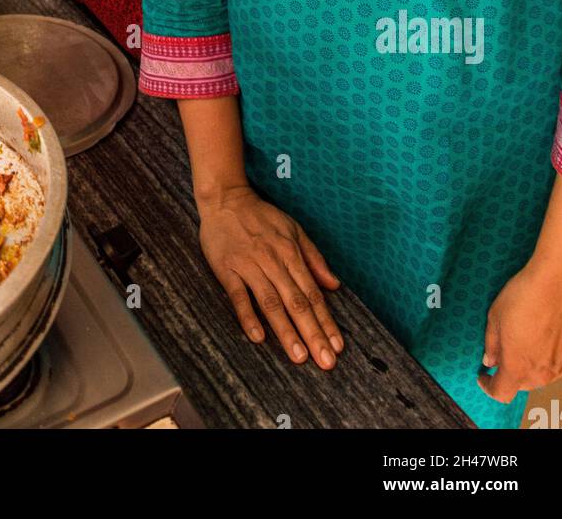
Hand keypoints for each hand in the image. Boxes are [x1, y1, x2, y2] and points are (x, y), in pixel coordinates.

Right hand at [198, 185, 344, 367]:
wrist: (225, 199)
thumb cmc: (262, 217)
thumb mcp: (294, 230)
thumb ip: (314, 258)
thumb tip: (334, 285)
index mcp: (291, 252)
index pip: (312, 293)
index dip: (326, 321)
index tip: (337, 346)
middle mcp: (273, 260)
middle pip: (296, 302)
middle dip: (312, 333)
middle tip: (325, 362)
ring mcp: (249, 265)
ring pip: (271, 302)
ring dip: (286, 330)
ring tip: (299, 356)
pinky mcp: (227, 268)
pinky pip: (238, 295)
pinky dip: (248, 316)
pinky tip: (257, 337)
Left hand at [478, 258, 561, 403]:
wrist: (554, 283)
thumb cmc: (522, 297)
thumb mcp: (494, 318)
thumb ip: (491, 345)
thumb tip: (490, 360)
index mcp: (517, 367)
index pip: (501, 393)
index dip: (488, 387)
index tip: (483, 376)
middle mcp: (540, 373)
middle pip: (520, 385)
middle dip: (508, 374)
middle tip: (501, 354)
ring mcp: (558, 366)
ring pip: (538, 377)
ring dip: (527, 368)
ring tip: (521, 344)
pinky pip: (553, 367)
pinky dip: (544, 360)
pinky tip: (539, 342)